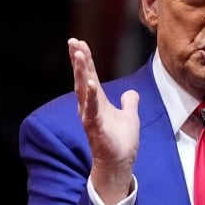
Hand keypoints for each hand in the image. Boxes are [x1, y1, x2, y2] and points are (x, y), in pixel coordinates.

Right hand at [69, 38, 139, 204]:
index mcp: (97, 102)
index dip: (86, 60)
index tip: (79, 43)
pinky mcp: (94, 127)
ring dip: (82, 72)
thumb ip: (129, 103)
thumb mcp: (130, 116)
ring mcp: (90, 116)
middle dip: (79, 60)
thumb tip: (131, 93)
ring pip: (84, 90)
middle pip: (83, 78)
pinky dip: (91, 96)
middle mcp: (90, 107)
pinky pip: (92, 109)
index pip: (90, 76)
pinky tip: (91, 83)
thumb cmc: (121, 141)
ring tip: (80, 55)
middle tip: (73, 41)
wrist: (119, 163)